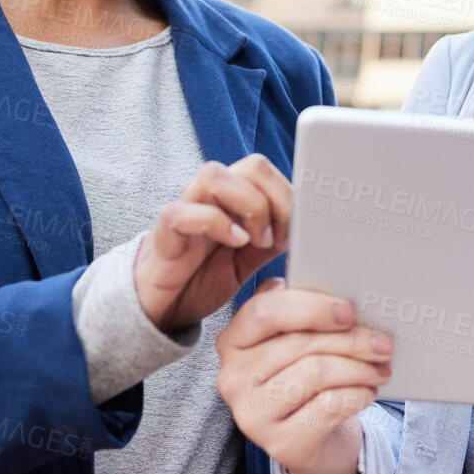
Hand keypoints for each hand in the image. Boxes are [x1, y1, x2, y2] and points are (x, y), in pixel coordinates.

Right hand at [133, 154, 289, 331]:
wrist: (161, 308)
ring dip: (249, 205)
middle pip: (252, 165)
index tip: (303, 229)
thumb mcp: (251, 258)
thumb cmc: (203, 277)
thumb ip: (275, 240)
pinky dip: (214, 223)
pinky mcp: (164, 235)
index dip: (291, 193)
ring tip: (257, 241)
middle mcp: (212, 197)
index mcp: (236, 198)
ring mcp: (186, 211)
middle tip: (279, 237)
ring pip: (215, 175)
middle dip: (277, 198)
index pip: (270, 171)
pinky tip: (235, 243)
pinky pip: (181, 212)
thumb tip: (312, 234)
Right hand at [215, 279, 394, 473]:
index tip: (349, 311)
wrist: (310, 441)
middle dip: (351, 340)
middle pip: (299, 343)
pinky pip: (330, 406)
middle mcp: (233, 379)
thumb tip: (341, 295)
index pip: (264, 312)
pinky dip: (357, 394)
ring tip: (380, 368)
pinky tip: (367, 391)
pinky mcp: (281, 444)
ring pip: (317, 373)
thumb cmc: (303, 378)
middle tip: (383, 343)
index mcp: (233, 341)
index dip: (310, 307)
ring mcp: (253, 415)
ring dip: (359, 368)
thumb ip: (302, 312)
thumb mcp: (296, 341)